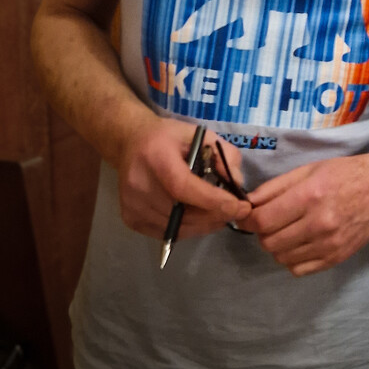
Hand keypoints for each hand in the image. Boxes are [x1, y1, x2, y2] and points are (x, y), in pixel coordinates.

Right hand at [115, 116, 251, 237]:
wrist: (130, 143)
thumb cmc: (169, 138)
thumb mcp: (201, 134)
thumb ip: (224, 155)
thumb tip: (237, 184)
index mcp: (156, 157)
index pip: (183, 186)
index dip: (212, 200)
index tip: (239, 206)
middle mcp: (139, 184)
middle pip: (180, 211)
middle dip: (214, 215)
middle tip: (236, 212)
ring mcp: (131, 204)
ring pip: (175, 227)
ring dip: (203, 225)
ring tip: (221, 215)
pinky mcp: (130, 218)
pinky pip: (165, 233)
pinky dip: (187, 229)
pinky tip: (200, 218)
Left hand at [240, 151, 368, 276]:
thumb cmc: (345, 173)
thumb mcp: (309, 169)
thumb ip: (275, 187)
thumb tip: (246, 204)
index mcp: (310, 195)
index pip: (262, 220)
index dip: (248, 219)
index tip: (247, 215)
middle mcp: (319, 223)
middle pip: (269, 242)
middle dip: (262, 232)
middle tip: (271, 221)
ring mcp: (329, 244)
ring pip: (281, 258)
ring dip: (278, 245)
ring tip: (288, 230)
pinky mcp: (337, 258)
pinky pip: (298, 269)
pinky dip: (293, 258)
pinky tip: (301, 242)